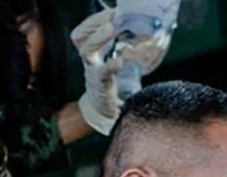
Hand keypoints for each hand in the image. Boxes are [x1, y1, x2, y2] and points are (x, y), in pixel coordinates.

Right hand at [72, 11, 125, 134]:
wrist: (108, 114)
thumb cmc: (115, 88)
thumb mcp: (117, 66)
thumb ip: (124, 52)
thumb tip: (146, 37)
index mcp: (92, 56)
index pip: (83, 33)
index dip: (92, 22)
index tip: (110, 12)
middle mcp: (89, 62)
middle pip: (80, 39)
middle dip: (93, 25)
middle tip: (110, 17)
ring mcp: (93, 74)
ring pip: (86, 51)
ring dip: (98, 38)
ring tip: (111, 28)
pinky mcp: (101, 87)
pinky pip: (102, 73)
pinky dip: (111, 65)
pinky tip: (120, 59)